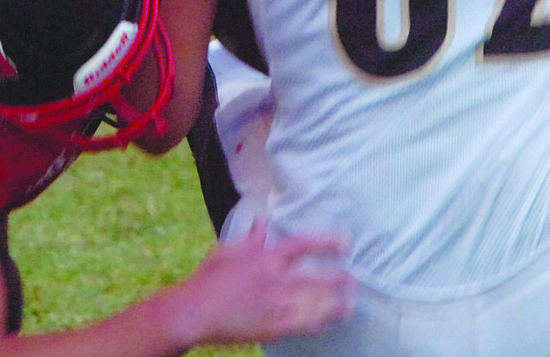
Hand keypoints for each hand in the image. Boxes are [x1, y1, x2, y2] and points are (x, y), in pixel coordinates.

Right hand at [181, 221, 354, 345]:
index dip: (327, 243)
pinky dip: (319, 322)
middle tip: (355, 278)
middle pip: (317, 279)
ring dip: (336, 304)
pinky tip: (329, 320)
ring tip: (350, 302)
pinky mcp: (272, 328)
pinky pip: (303, 325)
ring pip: (315, 306)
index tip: (345, 242)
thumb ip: (252, 237)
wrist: (195, 312)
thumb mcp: (230, 249)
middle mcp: (275, 281)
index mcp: (266, 257)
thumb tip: (264, 221)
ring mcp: (275, 306)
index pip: (303, 245)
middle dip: (340, 280)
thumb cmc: (210, 278)